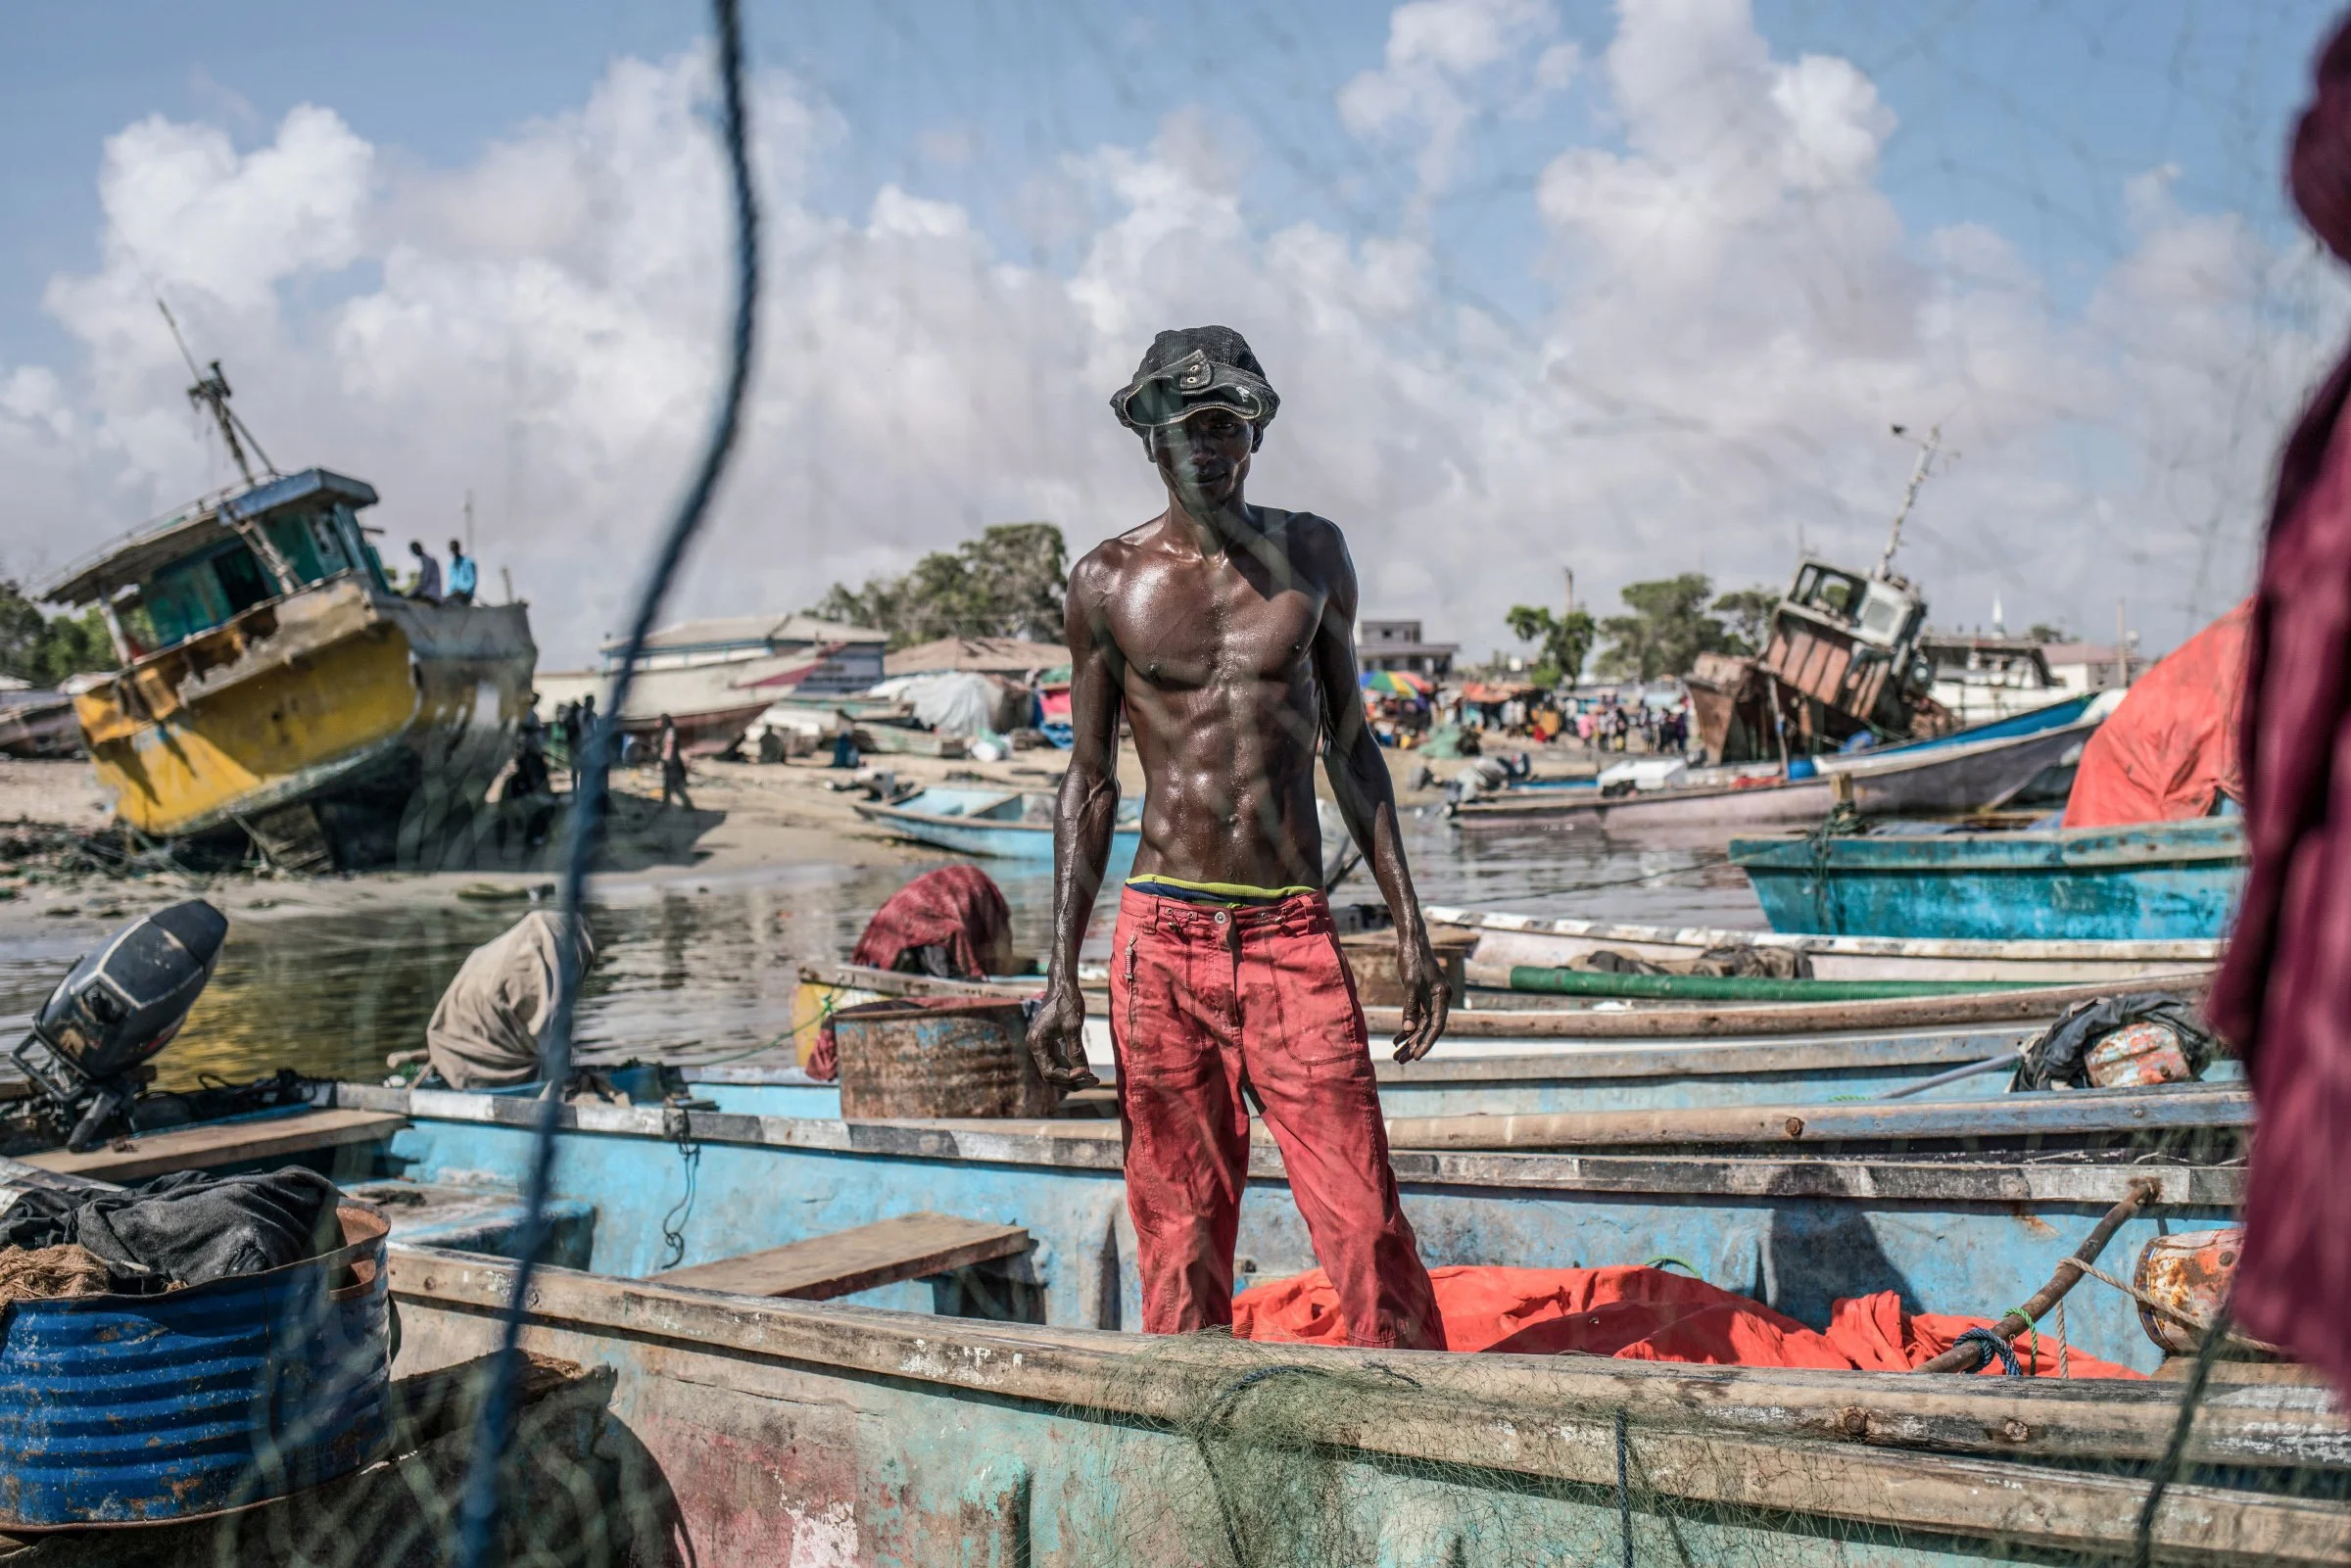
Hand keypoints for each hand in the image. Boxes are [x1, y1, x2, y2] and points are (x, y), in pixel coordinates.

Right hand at [1025, 983, 1101, 1089]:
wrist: (1063, 984)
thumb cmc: (1067, 1002)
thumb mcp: (1073, 1027)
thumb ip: (1076, 1050)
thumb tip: (1083, 1072)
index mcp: (1037, 1043)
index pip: (1050, 1072)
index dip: (1069, 1077)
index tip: (1087, 1073)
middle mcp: (1036, 1046)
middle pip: (1052, 1075)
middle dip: (1072, 1080)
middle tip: (1094, 1081)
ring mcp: (1043, 1045)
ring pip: (1057, 1069)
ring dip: (1074, 1076)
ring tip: (1094, 1078)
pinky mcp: (1051, 1042)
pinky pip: (1060, 1060)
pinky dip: (1073, 1066)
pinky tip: (1088, 1069)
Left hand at [1390, 932, 1449, 1062]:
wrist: (1411, 939)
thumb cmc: (1412, 958)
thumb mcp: (1410, 983)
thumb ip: (1410, 1007)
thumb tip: (1409, 1030)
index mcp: (1442, 996)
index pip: (1436, 1026)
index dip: (1427, 1043)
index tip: (1417, 1057)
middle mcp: (1440, 999)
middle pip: (1429, 1029)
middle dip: (1415, 1045)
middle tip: (1401, 1060)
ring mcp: (1432, 998)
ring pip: (1422, 1025)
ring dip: (1409, 1040)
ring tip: (1396, 1055)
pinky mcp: (1423, 995)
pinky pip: (1417, 1017)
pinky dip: (1406, 1028)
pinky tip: (1396, 1039)